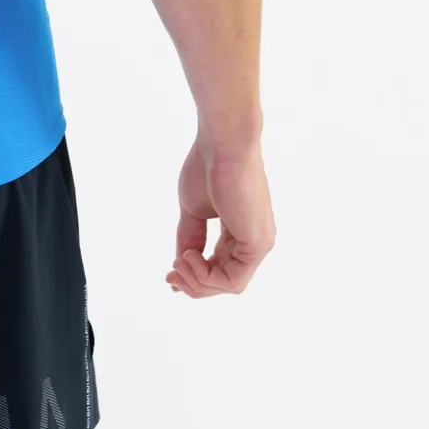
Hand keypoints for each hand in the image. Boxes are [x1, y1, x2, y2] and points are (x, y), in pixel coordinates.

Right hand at [168, 137, 274, 297]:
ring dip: (198, 282)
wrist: (223, 143)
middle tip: (169, 277)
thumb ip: (190, 238)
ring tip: (179, 263)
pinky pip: (233, 280)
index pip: (220, 266)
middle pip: (224, 281)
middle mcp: (254, 240)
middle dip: (193, 284)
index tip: (169, 273)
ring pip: (229, 285)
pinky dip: (207, 277)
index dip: (194, 275)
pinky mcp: (258, 244)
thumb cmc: (207, 166)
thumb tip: (180, 264)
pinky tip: (190, 257)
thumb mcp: (193, 209)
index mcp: (240, 231)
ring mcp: (259, 243)